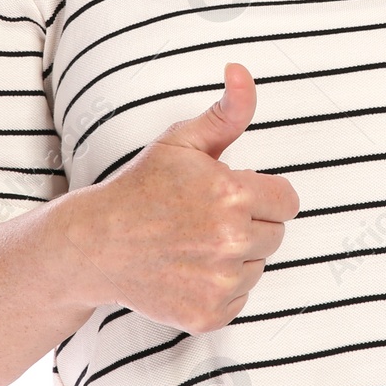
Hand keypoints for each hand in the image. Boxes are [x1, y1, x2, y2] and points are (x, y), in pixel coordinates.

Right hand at [56, 62, 299, 333]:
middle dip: (251, 225)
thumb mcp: (183, 140)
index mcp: (233, 195)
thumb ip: (227, 111)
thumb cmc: (143, 188)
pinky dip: (221, 289)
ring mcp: (220, 282)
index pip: (288, 201)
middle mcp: (231, 242)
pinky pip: (240, 300)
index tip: (234, 195)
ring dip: (237, 258)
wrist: (97, 244)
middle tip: (207, 218)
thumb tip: (241, 71)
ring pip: (259, 268)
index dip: (263, 195)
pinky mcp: (208, 314)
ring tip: (195, 243)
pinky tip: (190, 270)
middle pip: (276, 235)